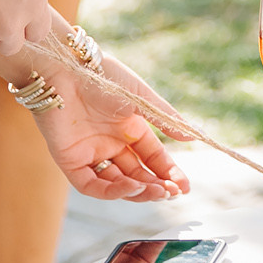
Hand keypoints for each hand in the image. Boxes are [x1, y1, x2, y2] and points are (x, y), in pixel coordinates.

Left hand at [32, 53, 187, 202]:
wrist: (68, 69)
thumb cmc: (105, 77)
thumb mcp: (143, 98)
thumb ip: (166, 119)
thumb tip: (193, 137)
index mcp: (129, 128)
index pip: (153, 158)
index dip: (168, 172)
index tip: (184, 187)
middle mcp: (111, 143)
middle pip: (137, 174)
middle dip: (156, 185)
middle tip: (173, 193)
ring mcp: (91, 154)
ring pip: (117, 184)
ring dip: (138, 191)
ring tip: (158, 192)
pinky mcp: (70, 161)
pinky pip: (92, 185)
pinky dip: (112, 191)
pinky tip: (131, 187)